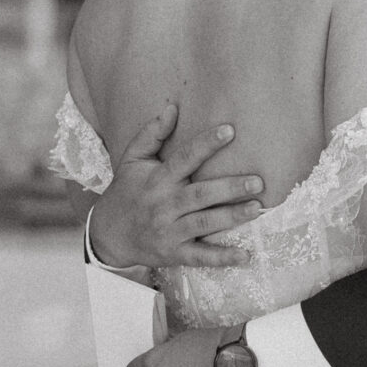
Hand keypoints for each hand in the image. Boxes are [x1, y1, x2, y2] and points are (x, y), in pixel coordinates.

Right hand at [91, 105, 264, 271]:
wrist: (108, 234)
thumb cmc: (126, 192)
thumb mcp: (132, 160)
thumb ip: (151, 134)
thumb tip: (172, 108)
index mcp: (157, 179)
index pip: (184, 158)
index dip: (206, 144)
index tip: (230, 130)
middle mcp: (164, 205)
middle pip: (200, 194)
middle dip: (229, 188)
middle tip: (258, 181)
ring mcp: (169, 231)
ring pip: (204, 223)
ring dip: (231, 217)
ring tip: (257, 209)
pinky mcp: (173, 253)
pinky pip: (200, 256)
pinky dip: (222, 258)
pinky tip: (245, 255)